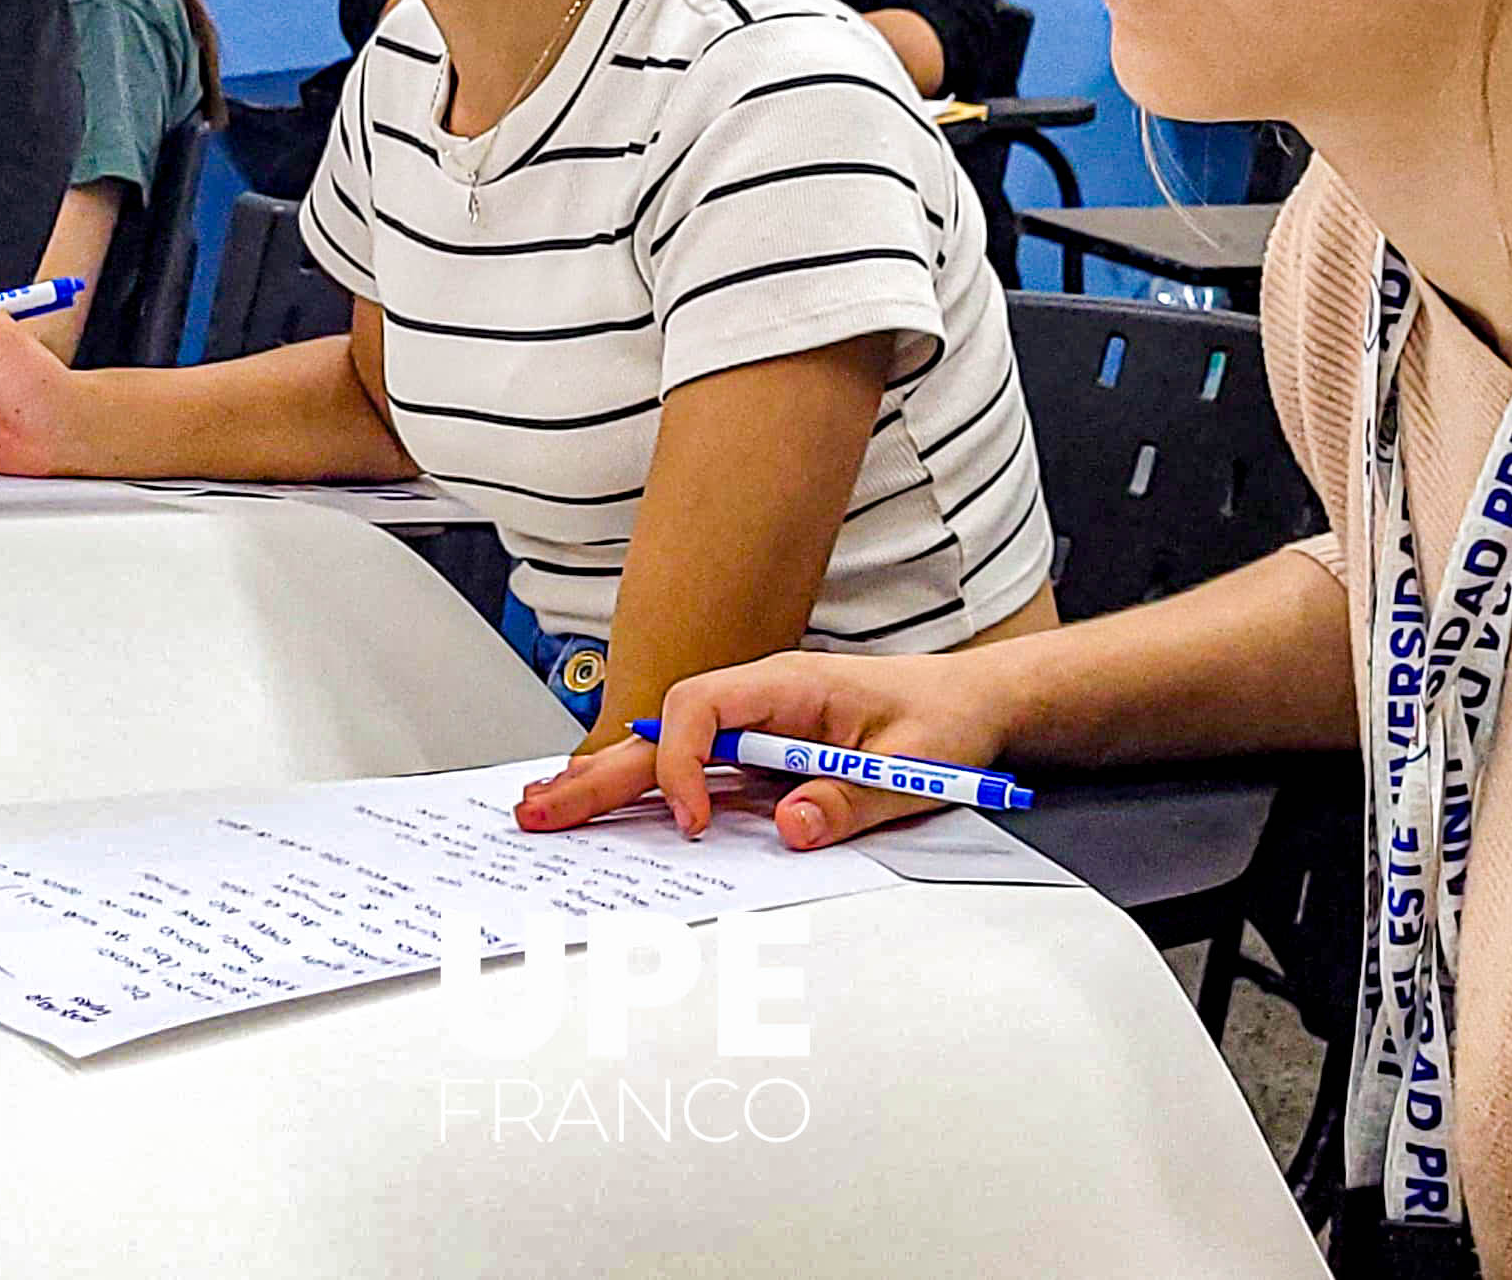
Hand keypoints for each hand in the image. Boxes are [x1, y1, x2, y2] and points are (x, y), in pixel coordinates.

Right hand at [516, 650, 1013, 851]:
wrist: (973, 705)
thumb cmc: (945, 721)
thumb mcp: (915, 767)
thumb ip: (851, 800)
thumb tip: (788, 825)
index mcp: (791, 686)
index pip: (702, 707)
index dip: (682, 763)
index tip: (693, 822)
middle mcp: (760, 701)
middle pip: (661, 732)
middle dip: (599, 772)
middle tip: (539, 810)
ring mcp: (754, 728)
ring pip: (665, 752)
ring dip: (606, 782)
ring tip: (546, 810)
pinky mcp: (759, 756)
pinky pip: (692, 771)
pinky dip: (644, 792)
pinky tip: (603, 810)